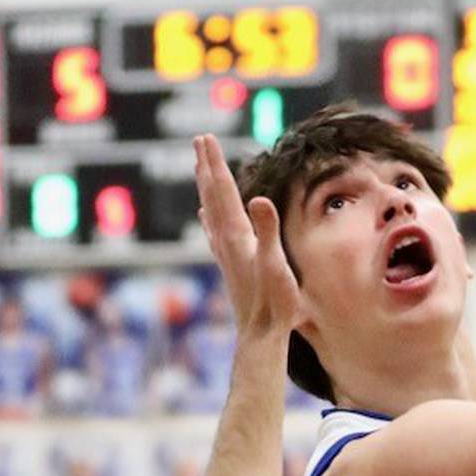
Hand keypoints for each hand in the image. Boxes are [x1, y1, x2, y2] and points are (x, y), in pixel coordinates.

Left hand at [194, 135, 299, 347]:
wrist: (260, 337)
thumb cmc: (274, 303)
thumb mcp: (276, 263)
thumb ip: (268, 230)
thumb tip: (259, 198)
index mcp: (237, 235)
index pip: (224, 190)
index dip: (216, 163)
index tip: (206, 138)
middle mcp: (226, 241)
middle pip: (212, 196)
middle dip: (206, 167)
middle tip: (199, 141)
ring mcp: (225, 254)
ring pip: (211, 211)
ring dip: (206, 187)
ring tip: (200, 168)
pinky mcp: (229, 266)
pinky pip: (214, 232)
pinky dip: (209, 216)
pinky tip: (205, 214)